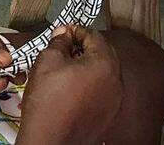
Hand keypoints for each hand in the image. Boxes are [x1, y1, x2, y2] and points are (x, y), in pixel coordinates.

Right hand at [17, 27, 122, 144]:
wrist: (48, 141)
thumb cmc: (48, 102)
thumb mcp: (48, 60)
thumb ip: (59, 41)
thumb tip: (64, 34)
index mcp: (105, 63)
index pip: (94, 35)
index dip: (77, 30)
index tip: (65, 32)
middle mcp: (116, 80)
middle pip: (102, 53)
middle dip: (84, 47)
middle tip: (65, 47)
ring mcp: (114, 99)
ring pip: (103, 72)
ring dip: (88, 66)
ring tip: (67, 67)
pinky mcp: (108, 114)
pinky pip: (102, 90)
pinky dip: (91, 84)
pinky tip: (72, 87)